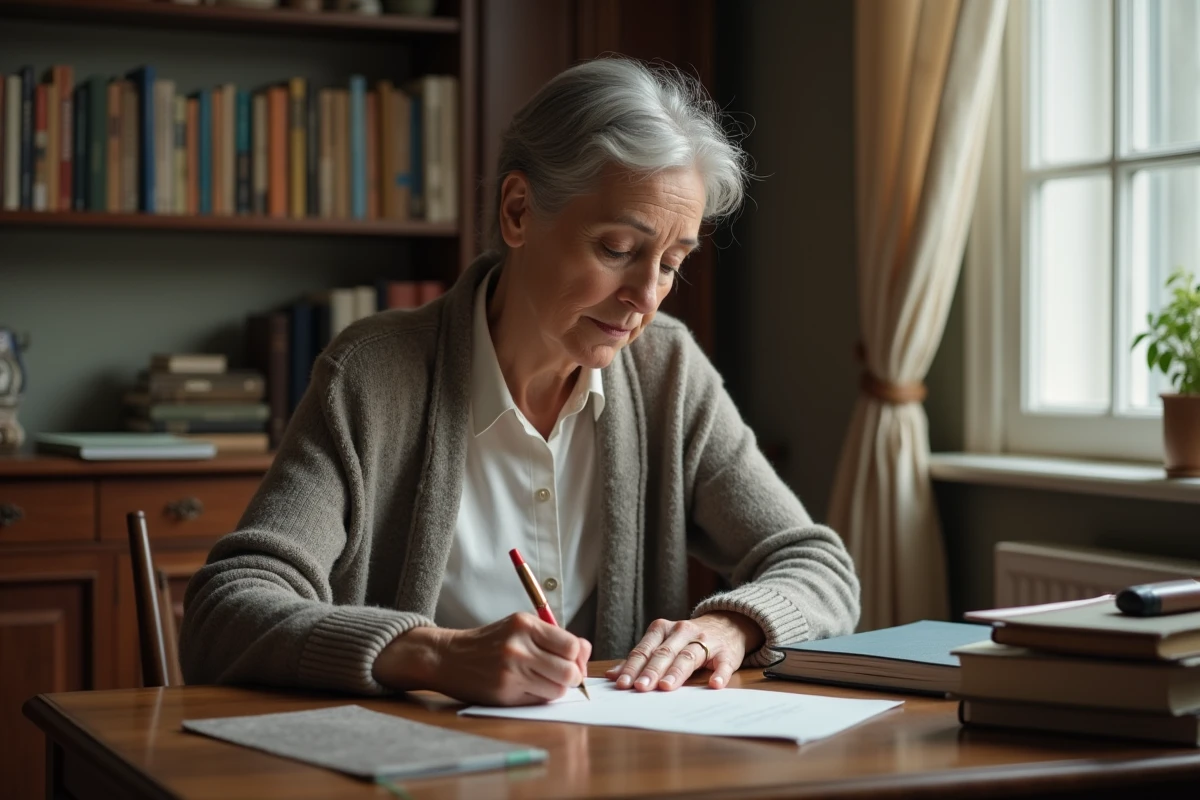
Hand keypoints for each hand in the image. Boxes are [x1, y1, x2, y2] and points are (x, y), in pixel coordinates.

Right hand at [372, 612, 590, 705]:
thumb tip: (584, 651)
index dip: (578, 657)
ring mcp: (511, 672)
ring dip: (557, 689)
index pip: (572, 645)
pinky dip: (540, 697)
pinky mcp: (504, 693)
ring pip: (558, 690)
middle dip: (573, 677)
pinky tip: (528, 688)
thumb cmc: (490, 642)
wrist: (449, 657)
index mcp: (525, 624)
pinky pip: (539, 701)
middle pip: (569, 671)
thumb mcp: (519, 627)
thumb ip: (551, 637)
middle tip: (565, 676)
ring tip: (544, 681)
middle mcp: (518, 647)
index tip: (573, 660)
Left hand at [605, 611, 764, 690]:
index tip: (623, 684)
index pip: (645, 650)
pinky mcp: (727, 652)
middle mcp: (682, 631)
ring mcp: (706, 640)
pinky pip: (723, 663)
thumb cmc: (687, 640)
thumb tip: (612, 676)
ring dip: (677, 672)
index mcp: (662, 629)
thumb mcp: (662, 643)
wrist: (726, 624)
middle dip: (651, 671)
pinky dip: (719, 673)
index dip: (633, 666)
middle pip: (664, 653)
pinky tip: (714, 684)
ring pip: (688, 656)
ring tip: (666, 687)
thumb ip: (640, 659)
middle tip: (641, 688)